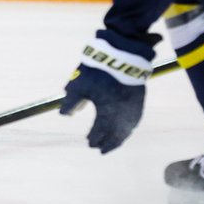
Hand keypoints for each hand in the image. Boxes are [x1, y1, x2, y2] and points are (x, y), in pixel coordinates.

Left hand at [59, 29, 156, 153]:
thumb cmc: (98, 70)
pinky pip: (135, 119)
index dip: (94, 138)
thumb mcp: (79, 84)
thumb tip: (64, 114)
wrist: (123, 53)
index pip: (100, 130)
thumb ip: (71, 101)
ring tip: (114, 143)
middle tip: (101, 150)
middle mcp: (121, 113)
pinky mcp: (139, 98)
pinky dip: (129, 127)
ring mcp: (132, 106)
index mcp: (106, 111)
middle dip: (108, 143)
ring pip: (127, 129)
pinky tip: (126, 128)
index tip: (89, 143)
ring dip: (119, 138)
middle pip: (115, 134)